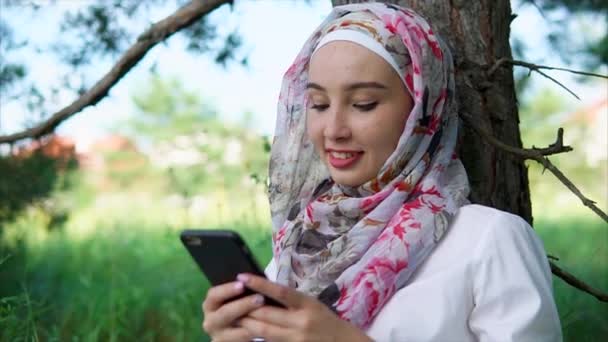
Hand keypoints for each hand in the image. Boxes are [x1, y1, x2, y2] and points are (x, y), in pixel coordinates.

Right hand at [201, 281, 265, 340]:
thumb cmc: (241, 306)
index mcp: (210, 304)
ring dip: (250, 323)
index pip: (213, 295)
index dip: (227, 289)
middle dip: (243, 305)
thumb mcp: (237, 298)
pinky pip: (240, 341)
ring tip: (266, 317)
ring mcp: (218, 336)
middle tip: (260, 298)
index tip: (242, 284)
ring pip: (233, 331)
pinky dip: (251, 335)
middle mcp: (210, 321)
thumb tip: (253, 279)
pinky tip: (264, 331)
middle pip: (224, 313)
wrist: (238, 329)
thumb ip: (241, 290)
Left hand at [235, 273, 372, 341]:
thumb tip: (264, 292)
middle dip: (246, 308)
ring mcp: (296, 339)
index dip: (259, 283)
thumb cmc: (326, 321)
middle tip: (231, 300)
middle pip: (266, 314)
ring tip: (235, 317)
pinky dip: (258, 339)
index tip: (242, 276)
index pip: (279, 291)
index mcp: (307, 304)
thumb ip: (291, 301)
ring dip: (247, 324)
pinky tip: (247, 334)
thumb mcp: (312, 305)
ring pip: (263, 331)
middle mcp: (301, 321)